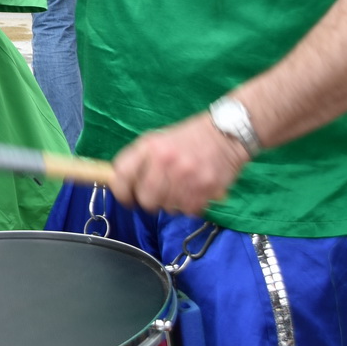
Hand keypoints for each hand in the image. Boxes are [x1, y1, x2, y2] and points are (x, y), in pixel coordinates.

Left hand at [110, 113, 248, 215]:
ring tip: (179, 188)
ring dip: (171, 203)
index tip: (126, 197)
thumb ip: (140, 161)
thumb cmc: (189, 139)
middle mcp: (166, 161)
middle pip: (145, 199)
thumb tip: (120, 184)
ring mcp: (186, 176)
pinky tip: (193, 192)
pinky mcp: (205, 189)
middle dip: (148, 201)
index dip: (120, 191)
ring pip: (167, 208)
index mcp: (150, 147)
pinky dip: (189, 206)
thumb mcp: (158, 140)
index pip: (122, 174)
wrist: (226, 134)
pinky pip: (188, 211)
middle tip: (156, 195)